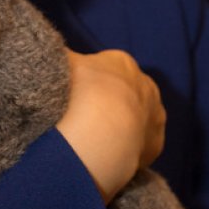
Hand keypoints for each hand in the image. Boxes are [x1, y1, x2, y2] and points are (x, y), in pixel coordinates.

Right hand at [55, 49, 165, 202]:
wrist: (101, 132)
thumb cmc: (78, 92)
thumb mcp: (61, 64)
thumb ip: (60, 57)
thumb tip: (52, 53)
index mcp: (120, 62)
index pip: (103, 69)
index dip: (86, 83)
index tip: (72, 97)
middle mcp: (145, 84)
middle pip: (121, 93)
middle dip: (105, 103)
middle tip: (81, 118)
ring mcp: (154, 114)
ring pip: (134, 118)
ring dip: (118, 126)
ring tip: (93, 139)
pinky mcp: (156, 144)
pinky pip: (138, 146)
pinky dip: (124, 150)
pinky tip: (106, 155)